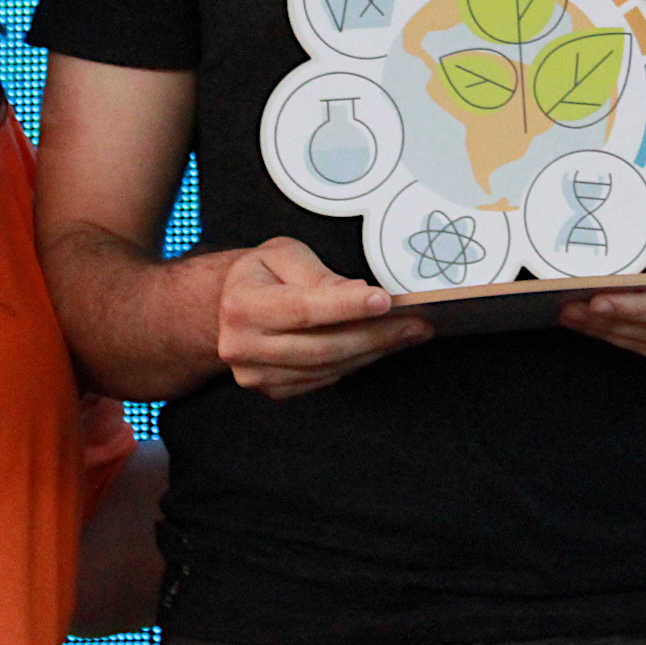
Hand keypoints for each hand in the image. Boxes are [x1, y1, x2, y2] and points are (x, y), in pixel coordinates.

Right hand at [218, 237, 430, 399]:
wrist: (228, 306)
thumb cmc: (261, 275)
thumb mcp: (283, 255)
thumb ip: (317, 274)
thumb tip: (357, 294)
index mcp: (243, 304)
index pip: (303, 308)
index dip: (346, 306)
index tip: (384, 300)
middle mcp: (243, 345)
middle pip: (322, 345)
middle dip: (375, 334)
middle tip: (416, 322)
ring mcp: (256, 374)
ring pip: (328, 367)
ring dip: (374, 351)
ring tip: (409, 333)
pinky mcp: (273, 389)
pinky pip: (324, 379)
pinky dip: (357, 363)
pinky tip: (380, 347)